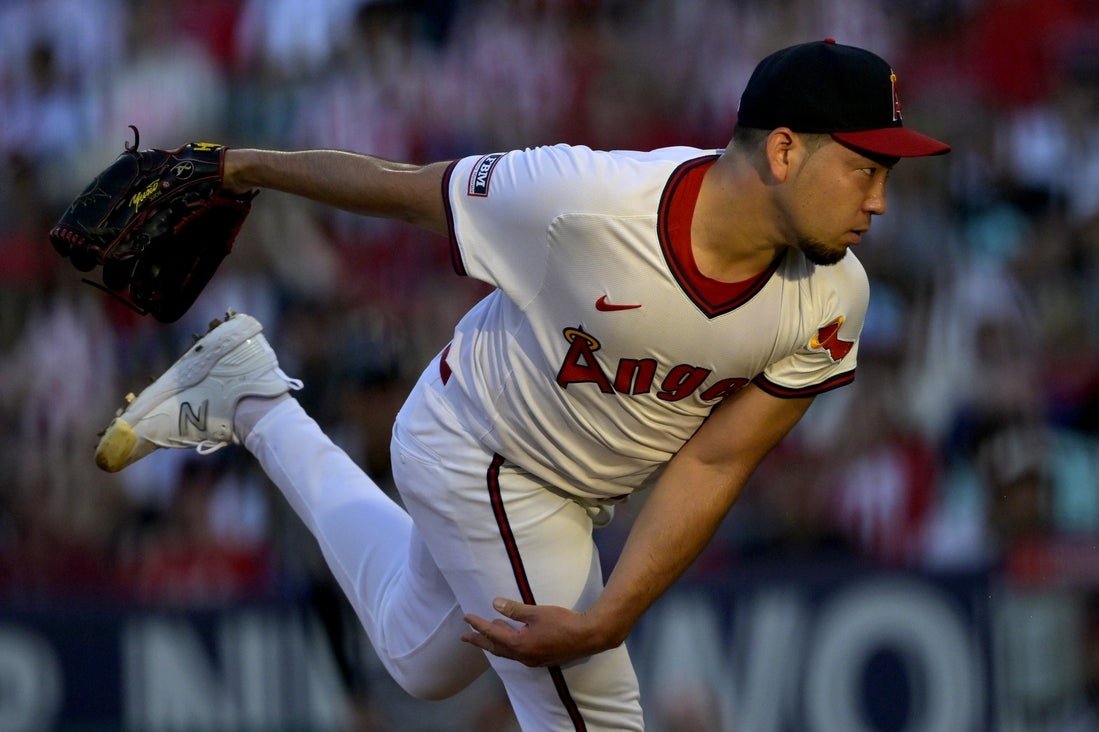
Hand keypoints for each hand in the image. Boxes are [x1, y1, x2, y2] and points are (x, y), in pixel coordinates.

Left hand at [462, 597, 608, 667]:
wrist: (587, 636)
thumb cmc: (562, 622)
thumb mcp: (536, 612)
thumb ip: (514, 610)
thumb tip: (494, 604)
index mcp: (519, 645)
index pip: (492, 634)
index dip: (478, 625)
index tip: (467, 618)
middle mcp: (522, 657)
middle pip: (495, 648)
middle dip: (479, 641)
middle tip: (464, 637)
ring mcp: (532, 660)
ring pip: (506, 652)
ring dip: (494, 643)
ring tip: (485, 634)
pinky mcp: (541, 659)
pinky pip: (517, 654)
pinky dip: (507, 646)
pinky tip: (509, 639)